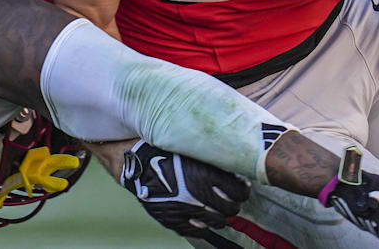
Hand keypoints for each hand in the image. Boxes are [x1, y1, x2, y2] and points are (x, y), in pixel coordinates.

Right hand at [120, 141, 249, 235]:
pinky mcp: (174, 220)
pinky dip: (203, 226)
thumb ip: (213, 159)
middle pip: (231, 209)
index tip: (241, 188)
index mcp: (205, 175)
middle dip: (234, 204)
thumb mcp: (192, 148)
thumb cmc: (164, 150)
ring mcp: (186, 210)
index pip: (239, 191)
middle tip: (231, 200)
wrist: (136, 162)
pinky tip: (203, 219)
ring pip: (217, 222)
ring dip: (221, 216)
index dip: (243, 190)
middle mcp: (198, 195)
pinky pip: (197, 230)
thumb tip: (235, 165)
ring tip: (219, 210)